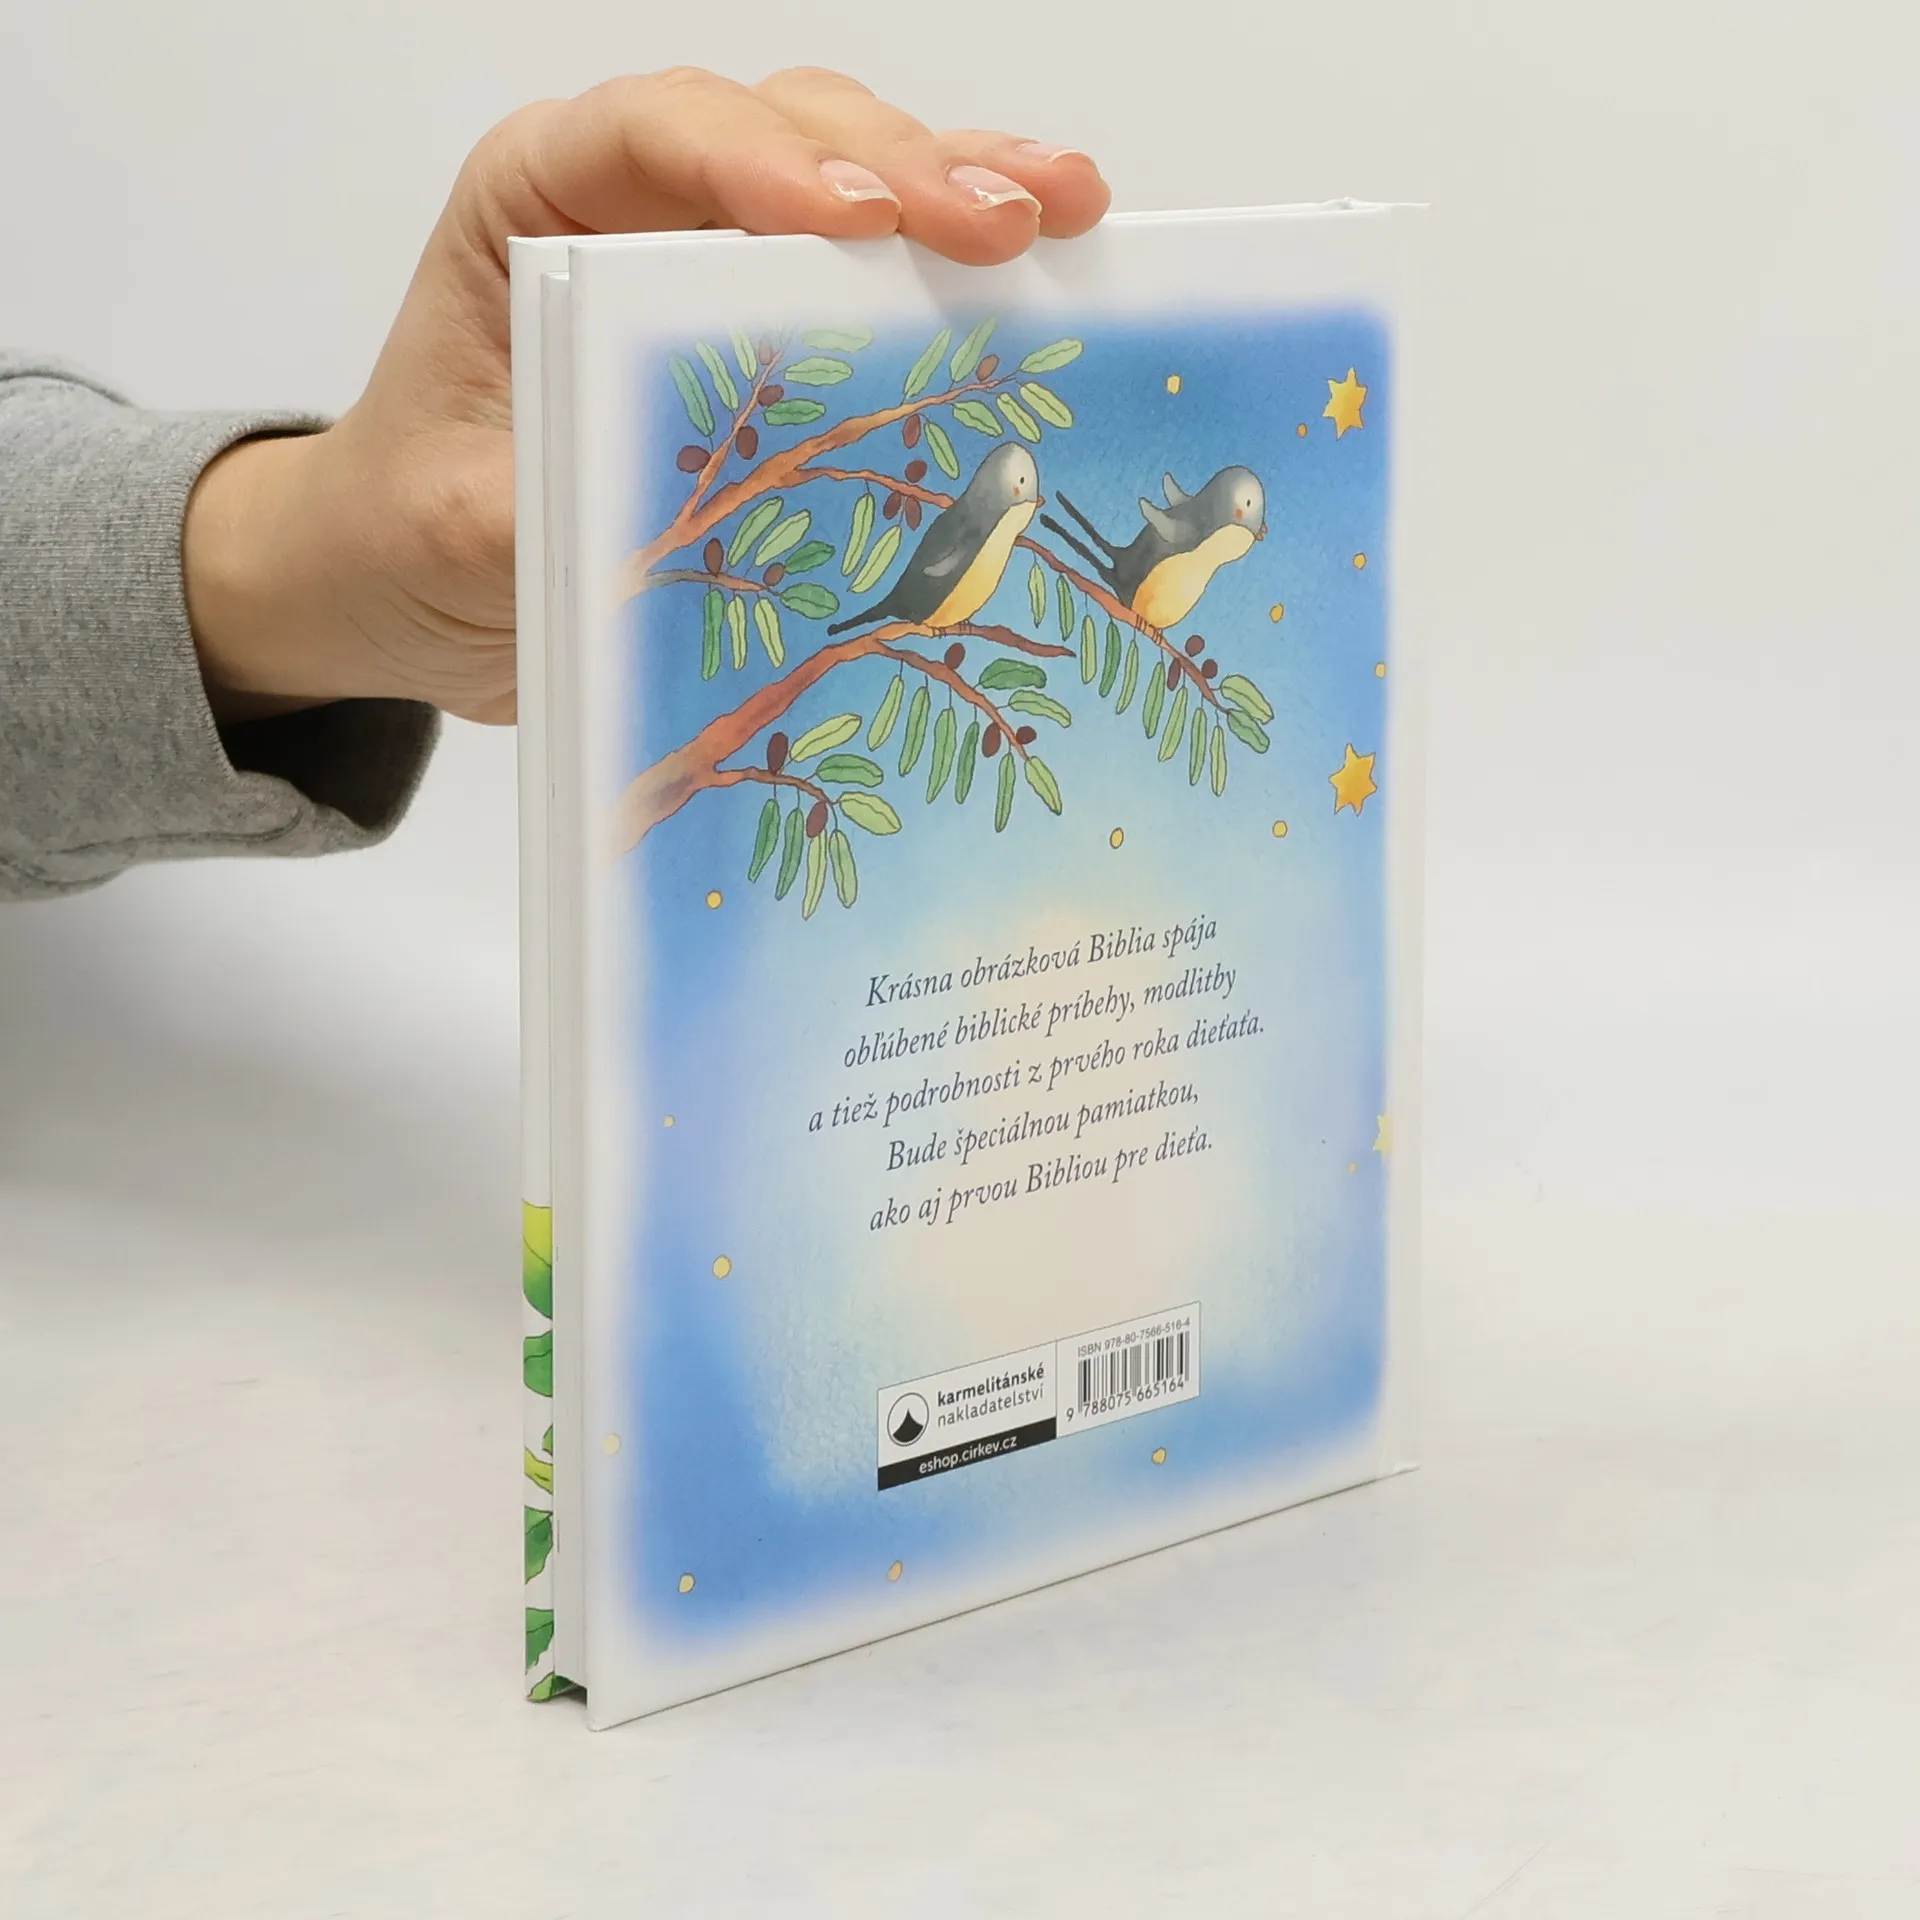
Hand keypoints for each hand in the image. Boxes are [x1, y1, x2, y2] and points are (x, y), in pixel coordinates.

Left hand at [182, 67, 1109, 724]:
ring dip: (964, 187)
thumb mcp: (454, 530)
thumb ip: (550, 506)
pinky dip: (963, 268)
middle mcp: (633, 204)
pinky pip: (879, 270)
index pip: (652, 137)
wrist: (410, 574)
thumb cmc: (411, 526)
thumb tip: (672, 517)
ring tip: (1065, 212)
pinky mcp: (776, 329)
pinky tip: (1053, 261)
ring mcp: (715, 258)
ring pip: (856, 173)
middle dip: (901, 170)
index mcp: (531, 205)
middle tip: (1001, 225)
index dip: (757, 161)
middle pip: (783, 133)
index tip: (849, 218)